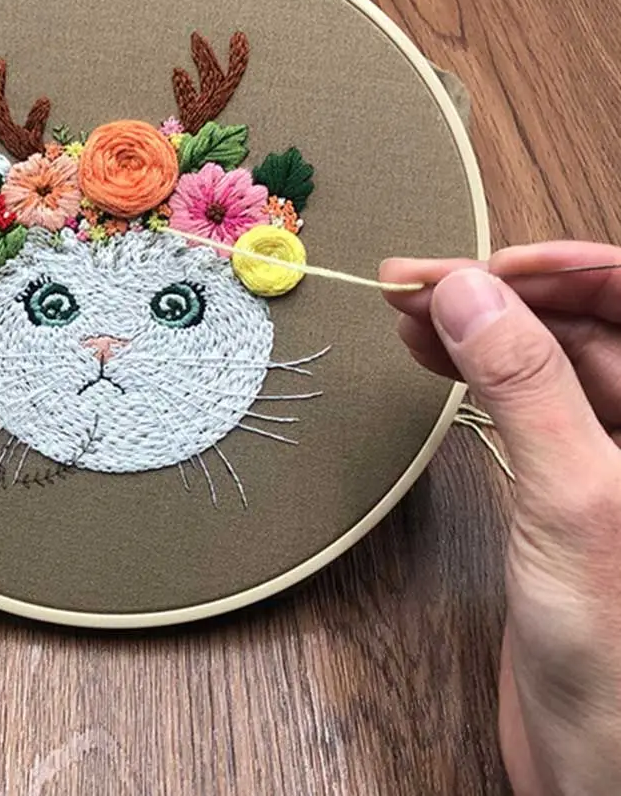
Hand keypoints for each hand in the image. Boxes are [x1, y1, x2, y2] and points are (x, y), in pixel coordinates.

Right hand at [382, 242, 620, 795]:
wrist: (601, 767)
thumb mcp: (575, 501)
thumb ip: (527, 387)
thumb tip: (472, 294)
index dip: (561, 268)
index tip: (477, 267)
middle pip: (587, 323)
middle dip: (501, 294)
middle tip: (418, 283)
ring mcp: (614, 456)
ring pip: (549, 359)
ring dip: (480, 328)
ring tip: (412, 311)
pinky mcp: (570, 484)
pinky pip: (524, 403)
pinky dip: (476, 374)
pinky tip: (437, 357)